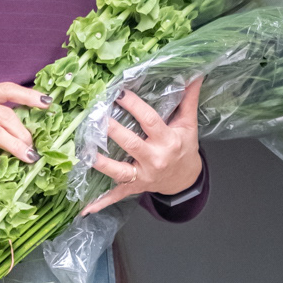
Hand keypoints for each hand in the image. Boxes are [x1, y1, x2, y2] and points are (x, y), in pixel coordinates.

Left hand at [81, 78, 202, 214]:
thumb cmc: (185, 148)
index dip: (134, 106)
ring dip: (103, 164)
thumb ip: (189, 99)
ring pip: (121, 171)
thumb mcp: (188, 124)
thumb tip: (195, 74)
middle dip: (113, 131)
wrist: (186, 180)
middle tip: (97, 117)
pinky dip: (102, 202)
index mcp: (167, 140)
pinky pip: (118, 195)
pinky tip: (86, 208)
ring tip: (86, 154)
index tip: (119, 93)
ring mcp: (144, 175)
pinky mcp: (135, 186)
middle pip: (131, 144)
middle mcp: (155, 158)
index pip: (149, 120)